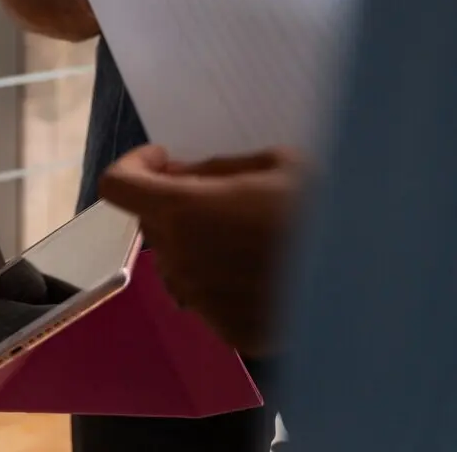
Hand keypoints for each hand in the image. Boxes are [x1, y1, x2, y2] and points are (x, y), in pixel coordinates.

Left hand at [99, 145, 308, 355]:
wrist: (374, 278)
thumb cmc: (325, 209)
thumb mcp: (277, 165)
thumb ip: (213, 169)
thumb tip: (179, 175)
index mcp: (182, 210)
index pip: (117, 186)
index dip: (134, 167)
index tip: (164, 160)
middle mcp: (180, 259)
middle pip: (154, 225)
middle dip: (175, 204)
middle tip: (223, 195)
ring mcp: (201, 300)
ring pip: (179, 263)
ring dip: (199, 244)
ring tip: (252, 237)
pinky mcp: (228, 330)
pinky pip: (209, 298)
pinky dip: (225, 280)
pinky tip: (266, 272)